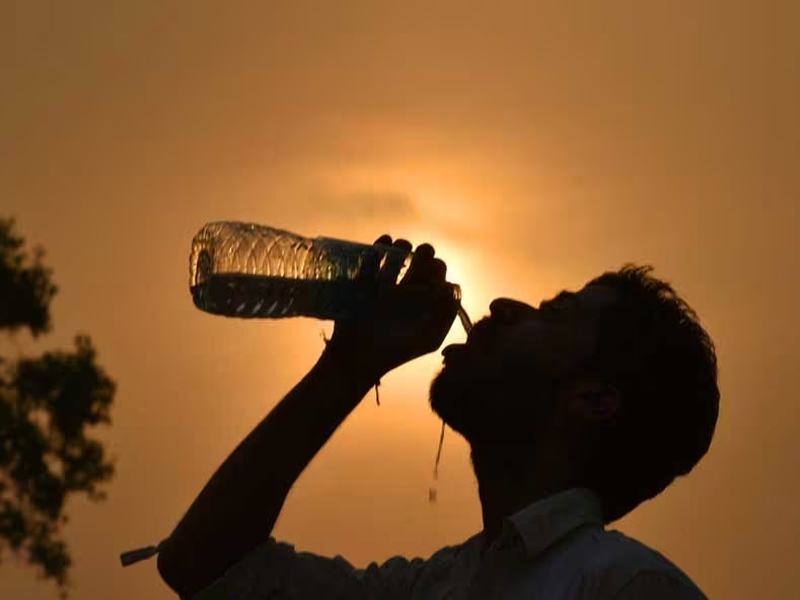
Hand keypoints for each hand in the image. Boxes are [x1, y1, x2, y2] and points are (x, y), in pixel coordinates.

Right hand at [325, 235, 459, 381]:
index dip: (438, 269)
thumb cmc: (395, 351)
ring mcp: (386, 281)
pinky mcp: (365, 279)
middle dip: (424, 254)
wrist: (357, 358)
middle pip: (422, 260)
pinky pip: (374, 255)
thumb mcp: (429, 338)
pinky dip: (381, 245)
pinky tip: (386, 244)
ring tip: (402, 250)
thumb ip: (446, 313)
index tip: (432, 276)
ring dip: (404, 246)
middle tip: (420, 258)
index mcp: (425, 300)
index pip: (438, 274)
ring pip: (400, 252)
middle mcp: (408, 288)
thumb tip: (450, 285)